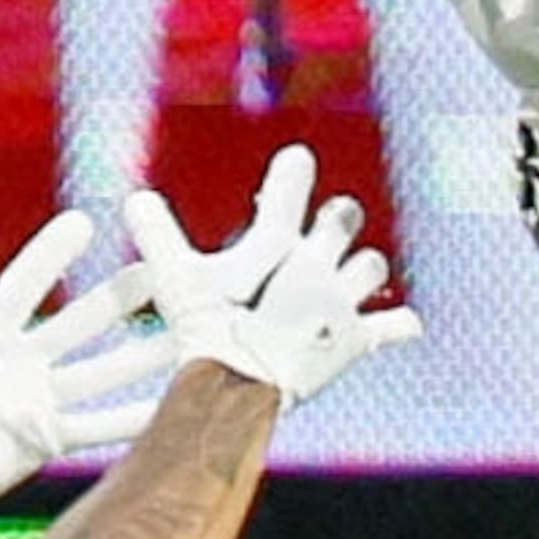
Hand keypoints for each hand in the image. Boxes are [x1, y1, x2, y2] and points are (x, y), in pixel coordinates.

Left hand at [0, 213, 169, 532]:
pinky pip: (96, 427)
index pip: (25, 285)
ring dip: (142, 355)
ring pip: (101, 371)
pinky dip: (132, 419)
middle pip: (78, 322)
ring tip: (184, 334)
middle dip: (119, 297)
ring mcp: (35, 401)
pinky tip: (170, 406)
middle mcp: (18, 364)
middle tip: (161, 268)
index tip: (85, 221)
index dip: (52, 255)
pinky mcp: (43, 439)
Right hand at [120, 144, 423, 408]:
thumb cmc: (205, 328)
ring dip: (363, 270)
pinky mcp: (356, 340)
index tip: (299, 159)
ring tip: (355, 275)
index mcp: (277, 241)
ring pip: (371, 267)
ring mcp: (340, 302)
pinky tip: (405, 324)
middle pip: (343, 219)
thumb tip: (133, 198)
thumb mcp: (174, 278)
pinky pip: (394, 327)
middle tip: (334, 220)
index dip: (294, 173)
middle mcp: (316, 264)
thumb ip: (157, 234)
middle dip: (338, 218)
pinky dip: (399, 325)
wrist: (240, 380)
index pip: (289, 190)